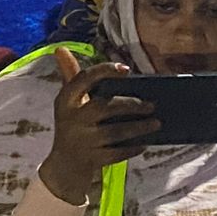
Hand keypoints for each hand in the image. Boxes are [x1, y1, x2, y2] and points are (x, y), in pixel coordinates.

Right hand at [37, 48, 157, 205]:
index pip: (83, 80)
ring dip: (139, 127)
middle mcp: (71, 119)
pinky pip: (117, 153)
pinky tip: (144, 143)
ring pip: (115, 132)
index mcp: (65, 101)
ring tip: (156, 123)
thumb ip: (70, 76)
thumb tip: (60, 48)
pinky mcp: (92, 160)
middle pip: (105, 107)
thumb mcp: (67, 102)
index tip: (126, 69)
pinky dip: (132, 148)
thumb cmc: (70, 125)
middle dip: (131, 105)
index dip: (103, 72)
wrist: (62, 167)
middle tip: (152, 104)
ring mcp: (81, 141)